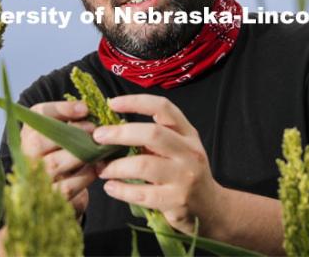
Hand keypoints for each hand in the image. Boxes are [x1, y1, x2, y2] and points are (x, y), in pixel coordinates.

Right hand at [21, 100, 97, 218]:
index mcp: (29, 132)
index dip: (62, 109)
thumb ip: (72, 119)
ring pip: (53, 164)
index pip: (38, 114)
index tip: (85, 109)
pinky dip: (85, 176)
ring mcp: (32, 179)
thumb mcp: (63, 133)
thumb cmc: (64, 154)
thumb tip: (87, 109)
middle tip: (95, 132)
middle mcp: (25, 155)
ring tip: (98, 151)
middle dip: (72, 135)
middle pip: (39, 141)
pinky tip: (96, 168)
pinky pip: (66, 186)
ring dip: (80, 156)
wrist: (55, 192)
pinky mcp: (46, 199)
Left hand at [92, 94, 224, 235]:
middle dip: (120, 133)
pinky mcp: (177, 201)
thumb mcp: (178, 146)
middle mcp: (189, 151)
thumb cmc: (184, 170)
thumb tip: (112, 127)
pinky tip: (111, 187)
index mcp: (187, 132)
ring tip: (101, 168)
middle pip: (153, 133)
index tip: (112, 103)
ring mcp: (185, 176)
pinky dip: (121, 190)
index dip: (136, 102)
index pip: (163, 107)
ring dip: (117, 166)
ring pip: (145, 165)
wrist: (211, 207)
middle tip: (98, 137)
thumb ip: (154, 135)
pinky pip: (143, 194)